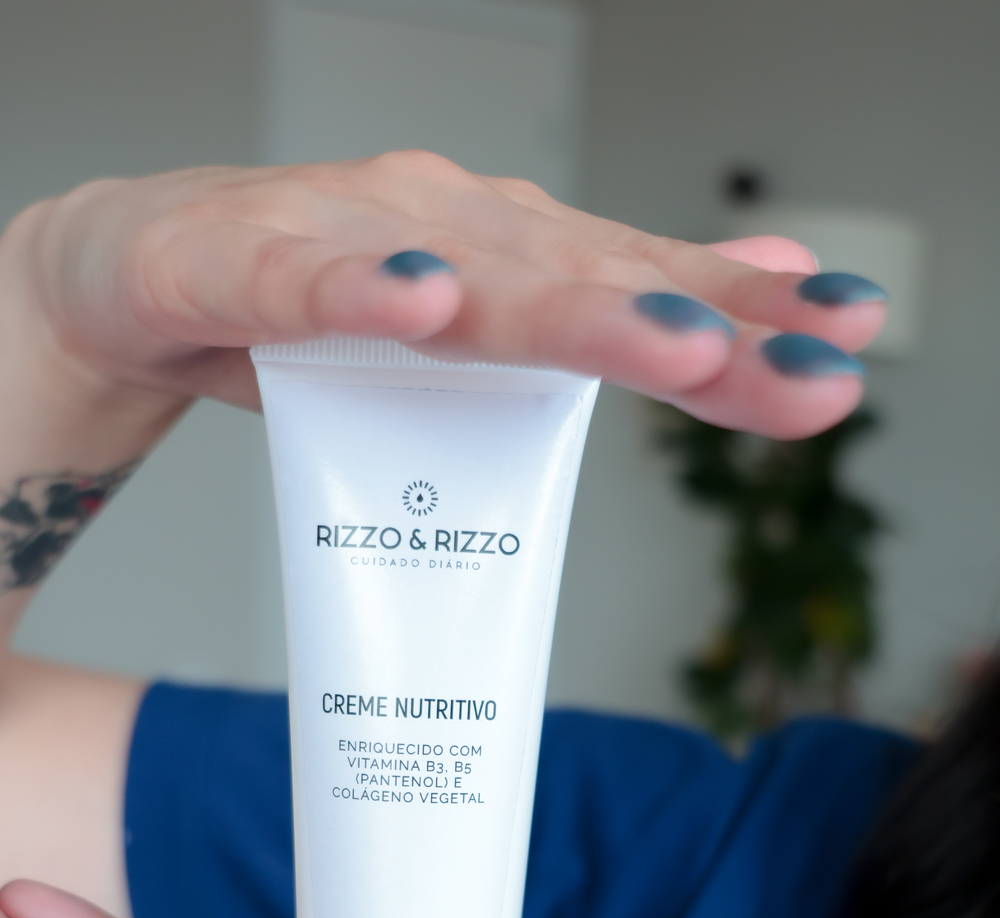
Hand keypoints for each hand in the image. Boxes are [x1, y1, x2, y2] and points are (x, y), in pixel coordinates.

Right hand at [4, 156, 883, 439]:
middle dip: (689, 324)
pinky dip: (356, 289)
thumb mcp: (470, 333)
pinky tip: (418, 301)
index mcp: (503, 250)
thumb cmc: (311, 306)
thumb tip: (738, 306)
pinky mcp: (231, 263)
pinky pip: (298, 280)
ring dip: (567, 309)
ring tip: (668, 345)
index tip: (845, 337)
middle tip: (791, 361)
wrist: (141, 275)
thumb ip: (589, 318)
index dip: (743, 311)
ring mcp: (340, 236)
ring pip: (460, 277)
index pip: (638, 281)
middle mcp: (442, 226)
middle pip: (578, 282)